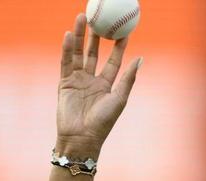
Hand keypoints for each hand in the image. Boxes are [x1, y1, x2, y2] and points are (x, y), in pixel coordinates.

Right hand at [56, 13, 141, 155]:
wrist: (81, 138)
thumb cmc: (103, 122)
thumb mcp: (119, 99)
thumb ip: (128, 78)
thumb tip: (140, 59)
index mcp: (107, 85)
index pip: (113, 61)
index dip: (118, 46)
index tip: (123, 30)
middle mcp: (92, 80)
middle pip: (94, 53)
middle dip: (96, 35)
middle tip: (99, 18)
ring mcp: (77, 80)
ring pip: (79, 53)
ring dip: (80, 36)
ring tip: (81, 17)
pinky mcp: (64, 83)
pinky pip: (66, 62)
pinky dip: (67, 49)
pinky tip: (69, 35)